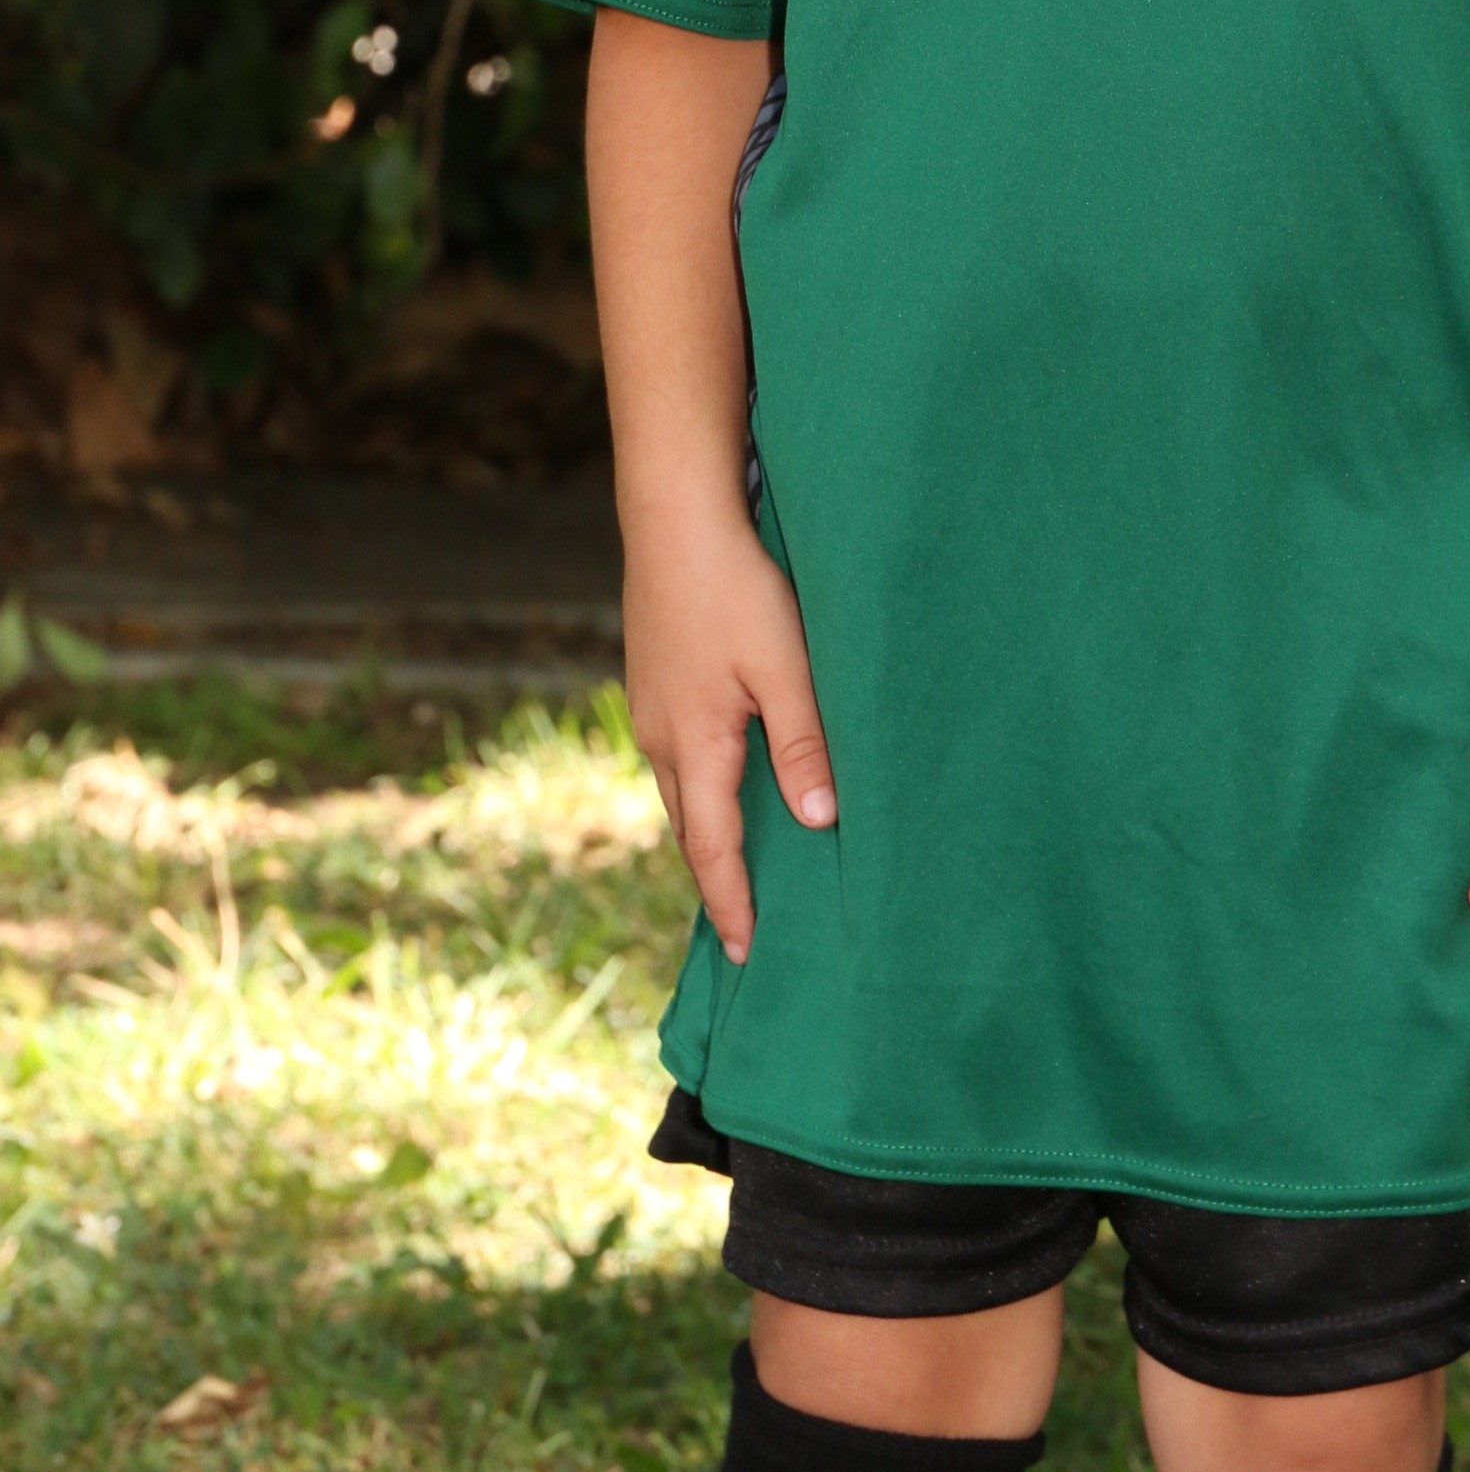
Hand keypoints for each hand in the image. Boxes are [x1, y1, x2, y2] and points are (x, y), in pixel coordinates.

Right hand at [623, 506, 834, 967]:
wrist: (674, 518)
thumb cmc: (736, 589)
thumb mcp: (785, 667)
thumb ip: (803, 743)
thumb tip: (818, 820)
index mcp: (696, 746)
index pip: (713, 849)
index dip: (732, 903)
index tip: (745, 953)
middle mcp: (661, 737)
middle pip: (689, 828)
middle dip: (714, 878)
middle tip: (741, 924)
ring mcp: (650, 707)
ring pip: (681, 790)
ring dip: (706, 831)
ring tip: (736, 863)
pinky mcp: (653, 679)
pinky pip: (677, 754)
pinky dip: (701, 786)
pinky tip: (724, 776)